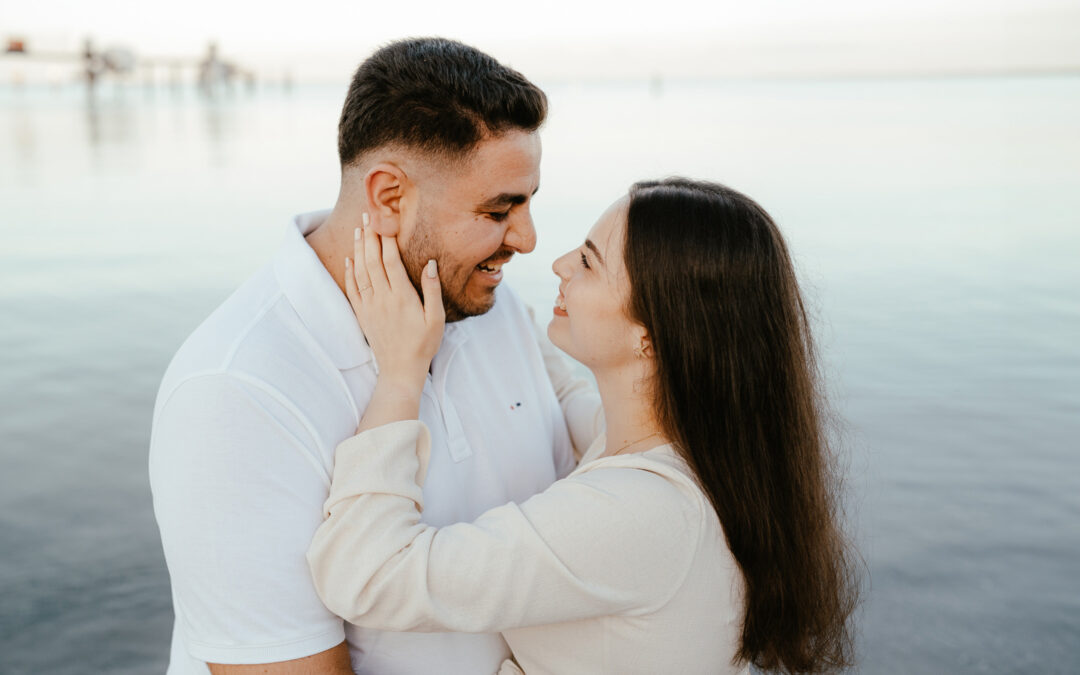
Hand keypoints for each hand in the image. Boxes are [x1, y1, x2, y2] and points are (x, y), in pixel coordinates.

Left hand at [344, 220, 443, 388]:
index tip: (385, 220)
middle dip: (369, 235)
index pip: (391, 260)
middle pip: (372, 260)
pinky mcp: (362, 315)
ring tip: (358, 230)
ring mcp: (369, 306)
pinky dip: (349, 272)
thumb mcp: (436, 319)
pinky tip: (349, 259)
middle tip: (367, 215)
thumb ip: (432, 290)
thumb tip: (430, 263)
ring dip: (358, 248)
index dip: (387, 238)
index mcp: (402, 296)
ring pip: (360, 271)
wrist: (400, 370)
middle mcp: (382, 298)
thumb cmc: (423, 345)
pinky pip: (352, 289)